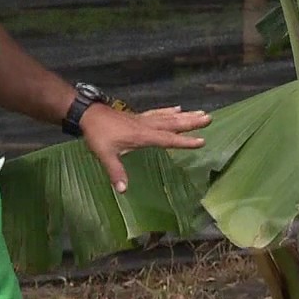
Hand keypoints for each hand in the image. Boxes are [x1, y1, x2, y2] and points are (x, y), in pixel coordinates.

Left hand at [80, 104, 210, 192]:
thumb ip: (116, 172)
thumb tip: (123, 190)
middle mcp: (146, 125)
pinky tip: (178, 108)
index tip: (202, 141)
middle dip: (191, 122)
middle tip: (209, 118)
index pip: (167, 139)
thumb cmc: (98, 135)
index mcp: (142, 135)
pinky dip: (169, 111)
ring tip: (201, 112)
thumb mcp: (105, 155)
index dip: (184, 141)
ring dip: (185, 115)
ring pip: (168, 117)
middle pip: (173, 124)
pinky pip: (158, 113)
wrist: (88, 115)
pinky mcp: (138, 117)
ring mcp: (143, 119)